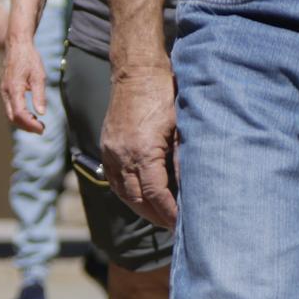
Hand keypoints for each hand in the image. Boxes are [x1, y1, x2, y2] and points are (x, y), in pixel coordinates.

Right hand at [0, 34, 49, 134]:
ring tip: (38, 123)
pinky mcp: (6, 91)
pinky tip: (31, 115)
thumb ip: (39, 95)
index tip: (42, 128)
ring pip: (10, 115)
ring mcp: (4, 92)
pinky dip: (20, 115)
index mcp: (14, 89)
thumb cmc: (29, 58)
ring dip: (23, 122)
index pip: (20, 114)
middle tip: (41, 129)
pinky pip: (10, 108)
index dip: (31, 124)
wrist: (17, 45)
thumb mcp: (39, 76)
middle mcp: (6, 92)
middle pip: (13, 118)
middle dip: (27, 126)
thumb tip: (41, 113)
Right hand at [102, 61, 177, 229]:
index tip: (181, 224)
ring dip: (142, 209)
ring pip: (124, 194)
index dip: (169, 213)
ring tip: (160, 217)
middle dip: (156, 216)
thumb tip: (192, 191)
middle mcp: (122, 156)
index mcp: (142, 152)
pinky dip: (129, 194)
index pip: (155, 195)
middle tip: (173, 227)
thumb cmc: (164, 94)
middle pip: (137, 200)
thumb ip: (184, 161)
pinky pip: (115, 181)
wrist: (136, 71)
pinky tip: (143, 199)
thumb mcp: (181, 128)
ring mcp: (110, 153)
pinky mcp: (106, 148)